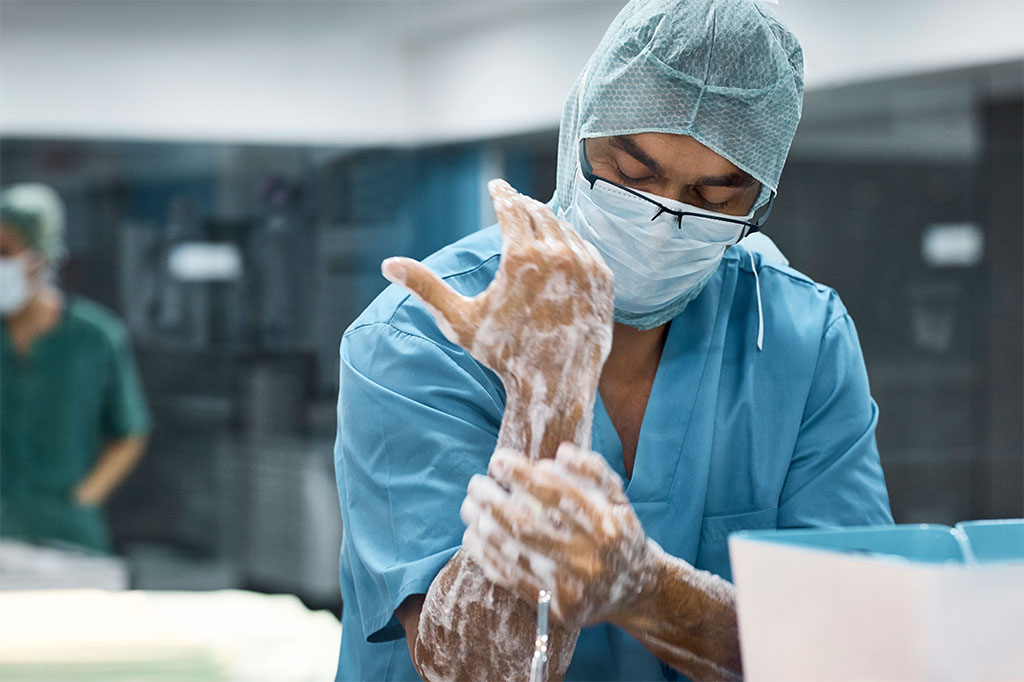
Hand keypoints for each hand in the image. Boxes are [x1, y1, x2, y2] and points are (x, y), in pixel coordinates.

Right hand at [381, 180, 613, 458]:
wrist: (554, 385)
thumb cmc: (501, 355)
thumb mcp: (459, 320)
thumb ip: (425, 287)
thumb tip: (387, 265)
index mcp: (522, 256)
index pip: (511, 208)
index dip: (501, 194)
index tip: (496, 185)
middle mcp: (558, 254)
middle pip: (539, 212)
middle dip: (523, 203)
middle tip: (513, 198)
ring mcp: (586, 266)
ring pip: (564, 227)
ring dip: (548, 219)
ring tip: (535, 216)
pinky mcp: (604, 280)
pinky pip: (585, 248)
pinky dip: (570, 240)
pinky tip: (560, 242)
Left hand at [460, 443, 657, 627]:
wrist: (637, 591)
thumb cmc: (619, 533)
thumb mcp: (617, 498)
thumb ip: (593, 470)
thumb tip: (560, 452)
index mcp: (606, 527)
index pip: (556, 494)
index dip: (521, 475)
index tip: (497, 460)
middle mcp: (589, 560)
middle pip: (526, 527)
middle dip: (492, 501)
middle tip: (475, 483)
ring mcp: (571, 589)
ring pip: (514, 555)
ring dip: (483, 527)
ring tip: (469, 506)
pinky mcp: (556, 609)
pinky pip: (512, 580)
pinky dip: (487, 557)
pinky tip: (473, 537)